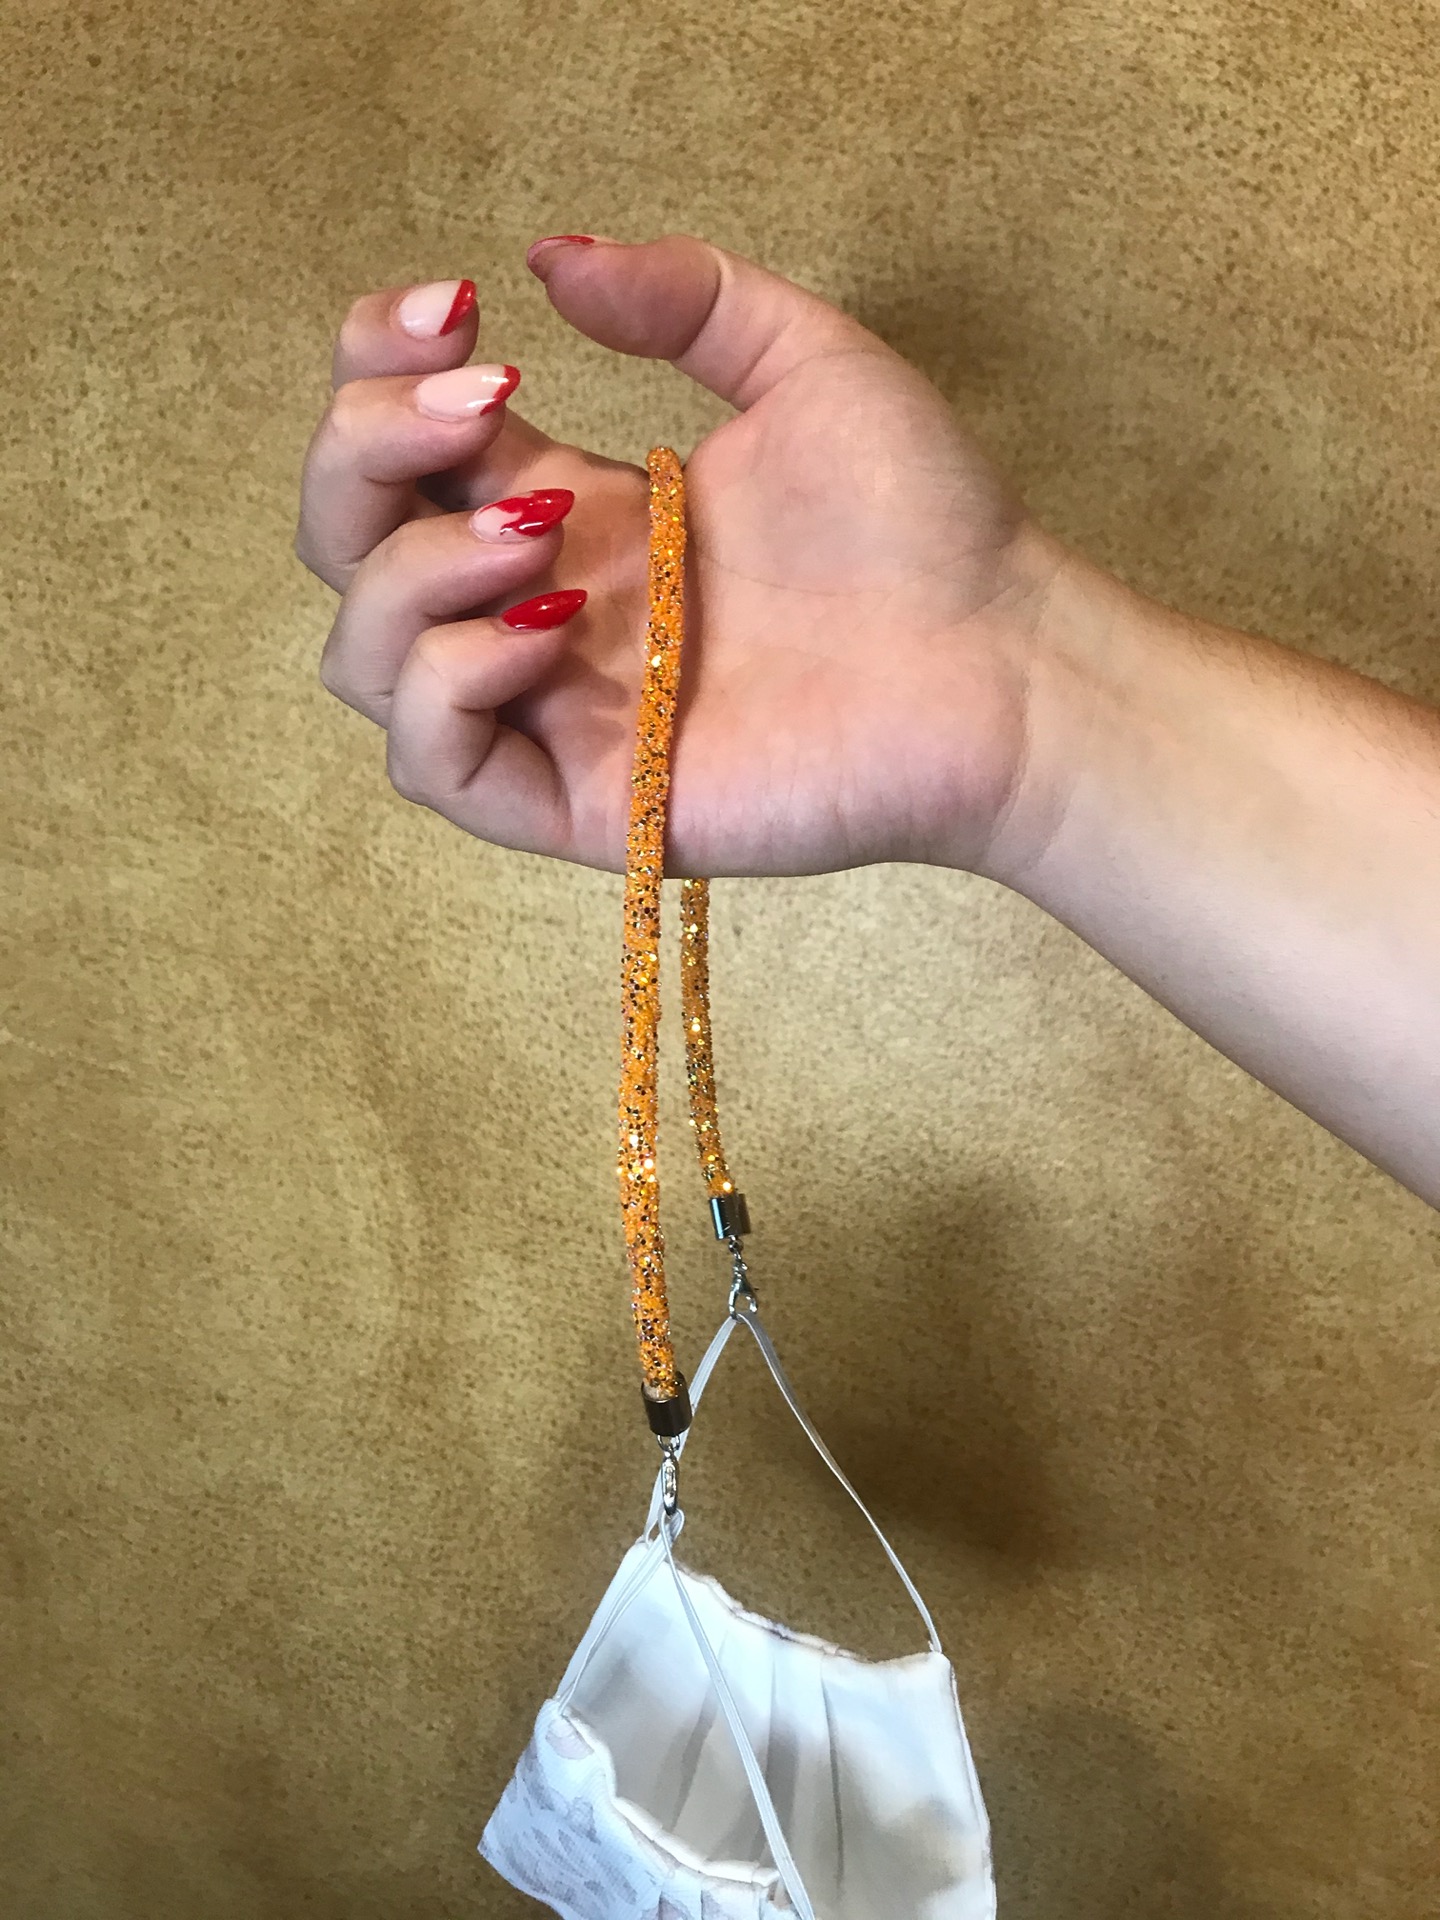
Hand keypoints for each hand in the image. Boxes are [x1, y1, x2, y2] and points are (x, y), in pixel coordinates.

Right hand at [296, 234, 1075, 877]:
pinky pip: (435, 764)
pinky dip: (452, 682)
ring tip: (547, 525)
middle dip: (364, 446)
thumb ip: (683, 295)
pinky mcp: (585, 800)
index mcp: (572, 506)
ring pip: (364, 658)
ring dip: (413, 568)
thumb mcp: (805, 361)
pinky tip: (549, 623)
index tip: (456, 305)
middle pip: (346, 542)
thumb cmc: (925, 523)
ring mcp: (554, 709)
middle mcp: (539, 606)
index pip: (398, 445)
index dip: (377, 367)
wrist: (1002, 661)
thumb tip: (549, 257)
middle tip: (484, 401)